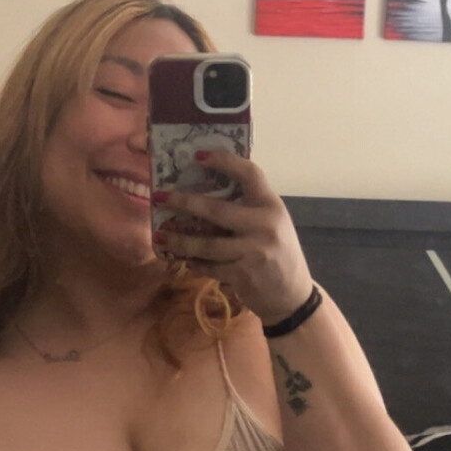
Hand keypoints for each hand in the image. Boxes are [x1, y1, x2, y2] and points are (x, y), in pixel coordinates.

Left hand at [152, 150, 313, 325]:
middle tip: (159, 197)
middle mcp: (264, 225)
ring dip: (180, 242)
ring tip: (161, 237)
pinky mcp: (243, 274)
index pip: (249, 174)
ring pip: (207, 244)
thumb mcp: (271, 223)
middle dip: (184, 203)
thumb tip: (206, 192)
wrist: (291, 295)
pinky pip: (211, 266)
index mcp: (271, 205)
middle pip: (216, 210)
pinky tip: (186, 261)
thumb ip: (248, 208)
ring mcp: (254, 251)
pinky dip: (196, 264)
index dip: (224, 161)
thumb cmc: (277, 253)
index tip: (198, 155)